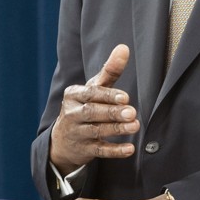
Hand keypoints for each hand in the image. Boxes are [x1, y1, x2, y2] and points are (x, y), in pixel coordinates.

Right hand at [49, 44, 139, 175]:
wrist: (64, 140)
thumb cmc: (85, 105)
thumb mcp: (94, 87)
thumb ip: (110, 70)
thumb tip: (124, 48)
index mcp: (73, 95)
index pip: (90, 93)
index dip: (107, 95)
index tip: (125, 97)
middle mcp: (72, 114)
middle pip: (92, 112)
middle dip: (112, 113)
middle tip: (131, 112)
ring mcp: (77, 133)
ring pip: (96, 131)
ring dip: (116, 129)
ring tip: (135, 126)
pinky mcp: (84, 150)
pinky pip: (99, 151)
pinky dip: (114, 151)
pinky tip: (129, 149)